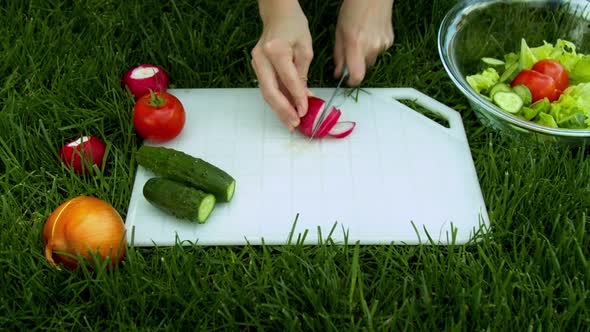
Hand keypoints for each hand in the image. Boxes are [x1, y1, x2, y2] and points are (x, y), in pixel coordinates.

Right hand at [251, 0, 313, 130]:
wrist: (277, 14)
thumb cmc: (294, 27)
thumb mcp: (305, 49)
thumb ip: (303, 75)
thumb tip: (304, 98)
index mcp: (275, 51)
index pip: (288, 80)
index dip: (297, 98)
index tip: (305, 112)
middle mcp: (261, 58)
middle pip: (270, 91)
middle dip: (283, 110)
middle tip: (294, 124)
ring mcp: (256, 63)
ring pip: (266, 92)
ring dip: (279, 109)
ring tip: (290, 122)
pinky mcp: (256, 66)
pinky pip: (267, 87)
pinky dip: (277, 100)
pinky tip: (285, 110)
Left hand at [334, 0, 394, 85]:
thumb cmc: (353, 10)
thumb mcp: (339, 33)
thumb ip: (339, 56)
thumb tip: (338, 73)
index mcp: (356, 46)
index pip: (357, 76)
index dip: (351, 82)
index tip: (347, 80)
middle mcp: (371, 48)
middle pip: (363, 69)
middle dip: (356, 64)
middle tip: (351, 50)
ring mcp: (383, 45)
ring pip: (371, 60)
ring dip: (365, 55)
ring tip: (361, 38)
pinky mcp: (389, 41)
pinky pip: (379, 51)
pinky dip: (373, 47)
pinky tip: (370, 34)